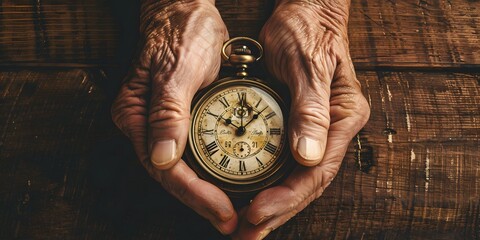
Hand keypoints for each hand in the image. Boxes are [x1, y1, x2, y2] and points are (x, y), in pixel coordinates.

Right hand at [111, 0, 236, 233]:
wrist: (186, 12)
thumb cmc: (183, 34)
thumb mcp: (178, 69)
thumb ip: (167, 111)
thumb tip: (160, 158)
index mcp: (136, 116)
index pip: (164, 168)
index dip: (194, 193)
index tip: (222, 210)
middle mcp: (143, 126)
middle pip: (170, 176)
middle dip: (201, 201)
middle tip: (229, 220)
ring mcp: (157, 125)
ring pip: (179, 171)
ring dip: (204, 194)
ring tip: (229, 212)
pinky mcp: (175, 121)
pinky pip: (189, 156)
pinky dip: (207, 174)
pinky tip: (225, 184)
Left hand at [233, 0, 369, 237]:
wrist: (304, 10)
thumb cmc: (306, 30)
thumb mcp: (308, 65)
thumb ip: (311, 109)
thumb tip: (309, 156)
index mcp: (344, 117)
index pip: (318, 170)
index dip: (287, 196)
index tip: (257, 212)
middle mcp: (334, 130)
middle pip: (308, 182)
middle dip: (279, 211)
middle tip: (248, 233)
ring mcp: (319, 130)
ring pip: (298, 178)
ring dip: (274, 205)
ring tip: (248, 227)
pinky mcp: (301, 126)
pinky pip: (287, 163)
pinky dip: (271, 184)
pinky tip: (253, 197)